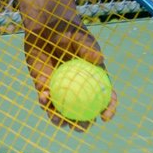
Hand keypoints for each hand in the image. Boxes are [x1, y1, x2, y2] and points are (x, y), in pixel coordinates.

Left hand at [18, 0, 117, 128]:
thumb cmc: (70, 31)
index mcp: (94, 81)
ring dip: (60, 120)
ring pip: (62, 112)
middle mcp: (78, 90)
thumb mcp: (82, 38)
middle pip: (83, 114)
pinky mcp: (43, 87)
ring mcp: (61, 91)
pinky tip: (43, 96)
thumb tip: (99, 60)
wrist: (48, 27)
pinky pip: (45, 100)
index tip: (105, 117)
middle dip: (82, 125)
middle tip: (80, 125)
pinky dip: (44, 101)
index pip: (106, 99)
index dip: (108, 110)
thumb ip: (89, 49)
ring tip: (58, 119)